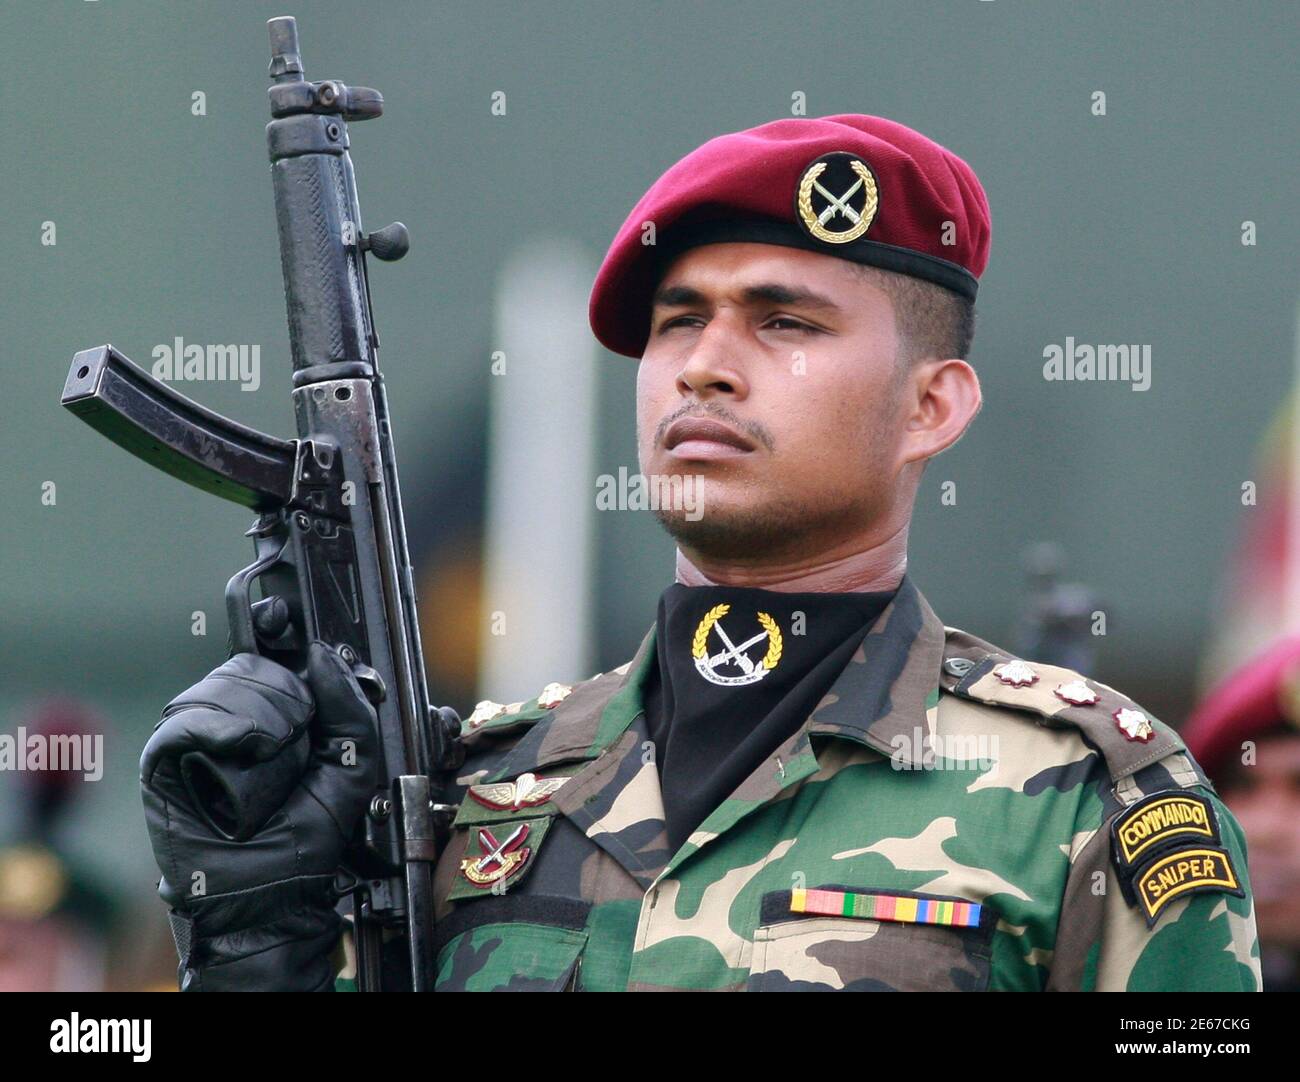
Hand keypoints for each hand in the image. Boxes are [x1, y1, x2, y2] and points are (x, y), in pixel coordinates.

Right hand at [141, 641, 377, 990]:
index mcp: (273, 714)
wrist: (272, 891)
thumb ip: (349, 708)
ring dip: (255, 712)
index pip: (267, 655)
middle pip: (247, 668)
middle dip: (282, 692)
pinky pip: (183, 723)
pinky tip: (240, 744)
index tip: (284, 620)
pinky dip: (214, 725)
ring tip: (270, 752)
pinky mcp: (164, 765)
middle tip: (296, 733)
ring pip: (217, 689)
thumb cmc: (306, 838)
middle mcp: (232, 720)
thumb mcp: (350, 765)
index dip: (275, 633)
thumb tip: (323, 656)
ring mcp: (196, 739)